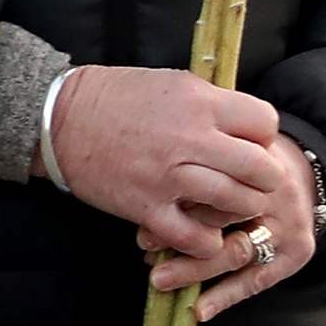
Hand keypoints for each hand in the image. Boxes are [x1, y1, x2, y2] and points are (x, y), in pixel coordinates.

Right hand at [43, 68, 315, 315]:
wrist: (60, 119)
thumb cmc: (116, 97)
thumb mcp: (172, 83)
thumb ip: (212, 103)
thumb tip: (245, 124)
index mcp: (200, 103)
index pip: (265, 123)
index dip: (263, 137)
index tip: (251, 145)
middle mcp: (191, 139)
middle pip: (261, 168)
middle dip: (265, 179)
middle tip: (255, 184)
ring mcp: (170, 177)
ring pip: (236, 203)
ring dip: (242, 211)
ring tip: (234, 209)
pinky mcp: (147, 208)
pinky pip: (194, 237)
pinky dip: (207, 243)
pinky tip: (206, 236)